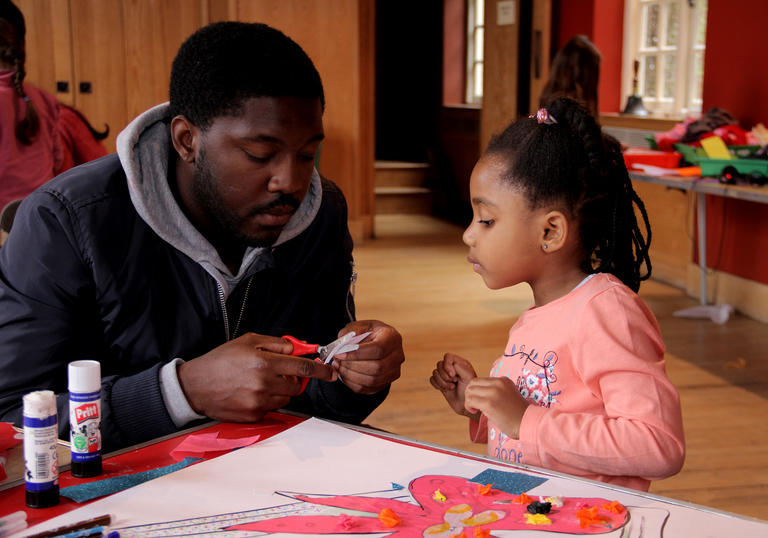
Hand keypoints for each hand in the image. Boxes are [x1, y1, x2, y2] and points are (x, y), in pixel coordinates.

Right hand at [178, 332, 336, 421]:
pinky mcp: (253, 416)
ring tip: (260, 382)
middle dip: (294, 379)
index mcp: (264, 362)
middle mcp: (264, 384)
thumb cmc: (221, 360)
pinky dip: (268, 401)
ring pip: (286, 398)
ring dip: (281, 390)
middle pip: (297, 386)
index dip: (321, 370)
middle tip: (280, 372)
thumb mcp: (248, 341)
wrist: (195, 386)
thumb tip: (298, 348)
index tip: (331, 372)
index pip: (304, 368)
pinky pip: (272, 408)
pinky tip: (251, 393)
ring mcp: (259, 403)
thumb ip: (276, 344)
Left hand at [331, 320, 403, 393]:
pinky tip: (344, 374)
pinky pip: (368, 388)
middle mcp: (397, 356)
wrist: (376, 342)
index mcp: (392, 337)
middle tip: (337, 361)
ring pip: (372, 380)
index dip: (357, 353)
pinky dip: (352, 383)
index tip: (340, 353)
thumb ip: (350, 332)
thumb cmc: (368, 333)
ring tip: (339, 366)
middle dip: (352, 366)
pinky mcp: (386, 382)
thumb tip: (342, 344)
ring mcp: (394, 371)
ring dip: (351, 375)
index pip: (378, 349)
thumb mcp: (359, 326)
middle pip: (377, 367)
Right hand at [429, 353, 477, 417]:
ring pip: (435, 372)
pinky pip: (432, 379)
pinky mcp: (440, 383)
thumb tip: (449, 366)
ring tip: (452, 387)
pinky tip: (445, 389)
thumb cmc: (470, 390)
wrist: (466, 405)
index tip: (453, 375)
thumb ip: (459, 367)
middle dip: (445, 375)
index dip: (447, 365)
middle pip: (439, 364)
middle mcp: (452, 368)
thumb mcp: (468, 377)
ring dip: (442, 382)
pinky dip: (437, 385)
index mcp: (460, 363)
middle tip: (455, 382)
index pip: (447, 357)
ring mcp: (445, 375)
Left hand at [464, 376, 529, 438]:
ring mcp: (493, 392)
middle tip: (474, 405)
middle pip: (472, 383)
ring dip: (469, 401)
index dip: (476, 391)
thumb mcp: (508, 395)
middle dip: (470, 394)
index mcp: (503, 380)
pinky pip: (470, 400)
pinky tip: (475, 412)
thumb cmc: (518, 414)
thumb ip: (495, 391)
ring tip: (475, 409)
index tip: (480, 401)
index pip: (480, 380)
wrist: (528, 423)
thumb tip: (478, 394)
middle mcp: (498, 383)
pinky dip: (469, 406)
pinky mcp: (489, 403)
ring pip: (469, 391)